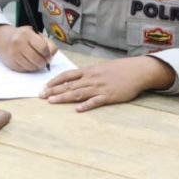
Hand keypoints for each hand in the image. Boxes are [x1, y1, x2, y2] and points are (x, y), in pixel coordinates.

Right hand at [0, 25, 56, 71]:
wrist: (4, 40)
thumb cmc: (24, 37)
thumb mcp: (36, 35)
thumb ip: (48, 43)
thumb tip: (51, 56)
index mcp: (26, 34)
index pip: (43, 48)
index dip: (48, 54)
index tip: (48, 55)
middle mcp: (18, 43)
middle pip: (38, 60)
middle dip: (44, 63)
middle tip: (44, 61)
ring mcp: (14, 54)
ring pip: (32, 67)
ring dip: (37, 66)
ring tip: (36, 61)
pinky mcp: (11, 63)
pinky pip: (25, 70)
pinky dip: (29, 68)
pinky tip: (27, 62)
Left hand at [40, 56, 174, 111]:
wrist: (137, 70)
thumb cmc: (118, 69)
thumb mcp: (100, 68)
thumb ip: (87, 74)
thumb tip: (74, 79)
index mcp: (88, 71)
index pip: (66, 75)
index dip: (54, 81)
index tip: (44, 86)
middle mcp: (91, 78)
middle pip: (69, 85)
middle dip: (53, 90)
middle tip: (40, 95)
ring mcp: (100, 87)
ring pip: (78, 93)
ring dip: (63, 97)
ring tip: (51, 102)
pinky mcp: (109, 96)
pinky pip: (96, 101)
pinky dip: (86, 105)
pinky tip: (77, 109)